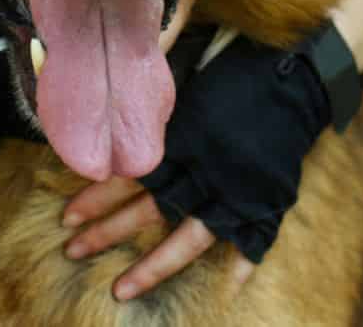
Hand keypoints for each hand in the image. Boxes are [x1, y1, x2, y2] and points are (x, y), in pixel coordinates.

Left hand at [62, 27, 338, 300]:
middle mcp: (204, 170)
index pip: (130, 174)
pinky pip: (253, 243)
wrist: (294, 74)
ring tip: (121, 289)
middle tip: (72, 250)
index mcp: (182, 138)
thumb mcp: (184, 76)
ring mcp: (235, 191)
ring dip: (153, 267)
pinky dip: (240, 268)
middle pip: (149, 210)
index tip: (67, 215)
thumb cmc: (232, 68)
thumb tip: (107, 101)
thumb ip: (153, 102)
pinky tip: (223, 293)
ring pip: (188, 239)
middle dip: (107, 232)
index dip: (96, 195)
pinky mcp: (266, 200)